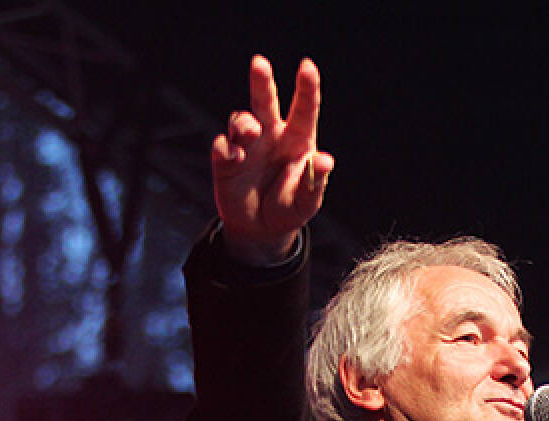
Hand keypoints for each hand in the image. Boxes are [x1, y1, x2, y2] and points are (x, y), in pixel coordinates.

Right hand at [210, 56, 335, 263]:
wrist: (261, 230)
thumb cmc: (289, 209)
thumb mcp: (307, 202)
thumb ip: (316, 182)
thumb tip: (325, 160)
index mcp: (298, 141)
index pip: (304, 109)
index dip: (307, 87)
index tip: (307, 66)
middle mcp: (272, 136)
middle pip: (265, 102)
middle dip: (261, 81)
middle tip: (259, 62)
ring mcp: (247, 145)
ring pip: (241, 120)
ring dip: (244, 123)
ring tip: (250, 133)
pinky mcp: (225, 159)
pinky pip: (223, 146)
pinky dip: (228, 150)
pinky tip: (236, 159)